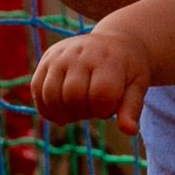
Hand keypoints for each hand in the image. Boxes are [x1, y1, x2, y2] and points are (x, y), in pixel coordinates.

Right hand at [30, 28, 151, 136]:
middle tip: (94, 108)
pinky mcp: (47, 58)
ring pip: (51, 95)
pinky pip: (37, 89)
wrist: (115, 43)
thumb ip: (131, 109)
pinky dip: (47, 107)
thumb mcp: (137, 86)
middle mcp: (82, 52)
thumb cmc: (128, 69)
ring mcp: (61, 54)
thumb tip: (129, 131)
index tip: (110, 106)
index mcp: (108, 59)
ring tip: (79, 109)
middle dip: (83, 112)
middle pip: (72, 97)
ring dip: (64, 113)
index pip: (100, 96)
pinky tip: (63, 110)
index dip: (104, 111)